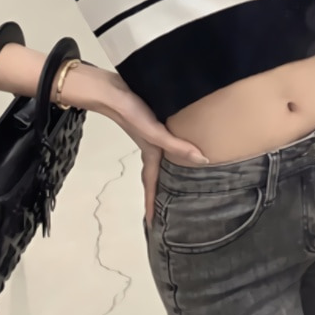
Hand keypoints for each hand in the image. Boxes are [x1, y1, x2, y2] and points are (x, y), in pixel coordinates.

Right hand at [94, 71, 208, 225]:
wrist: (110, 90)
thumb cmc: (131, 113)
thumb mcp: (154, 132)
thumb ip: (177, 146)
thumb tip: (203, 160)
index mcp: (151, 153)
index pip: (151, 185)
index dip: (151, 204)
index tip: (150, 225)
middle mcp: (150, 146)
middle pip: (157, 173)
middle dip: (161, 190)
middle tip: (170, 206)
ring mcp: (149, 133)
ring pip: (161, 157)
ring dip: (168, 168)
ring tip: (179, 176)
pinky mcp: (150, 119)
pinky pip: (163, 140)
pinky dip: (170, 147)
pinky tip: (178, 139)